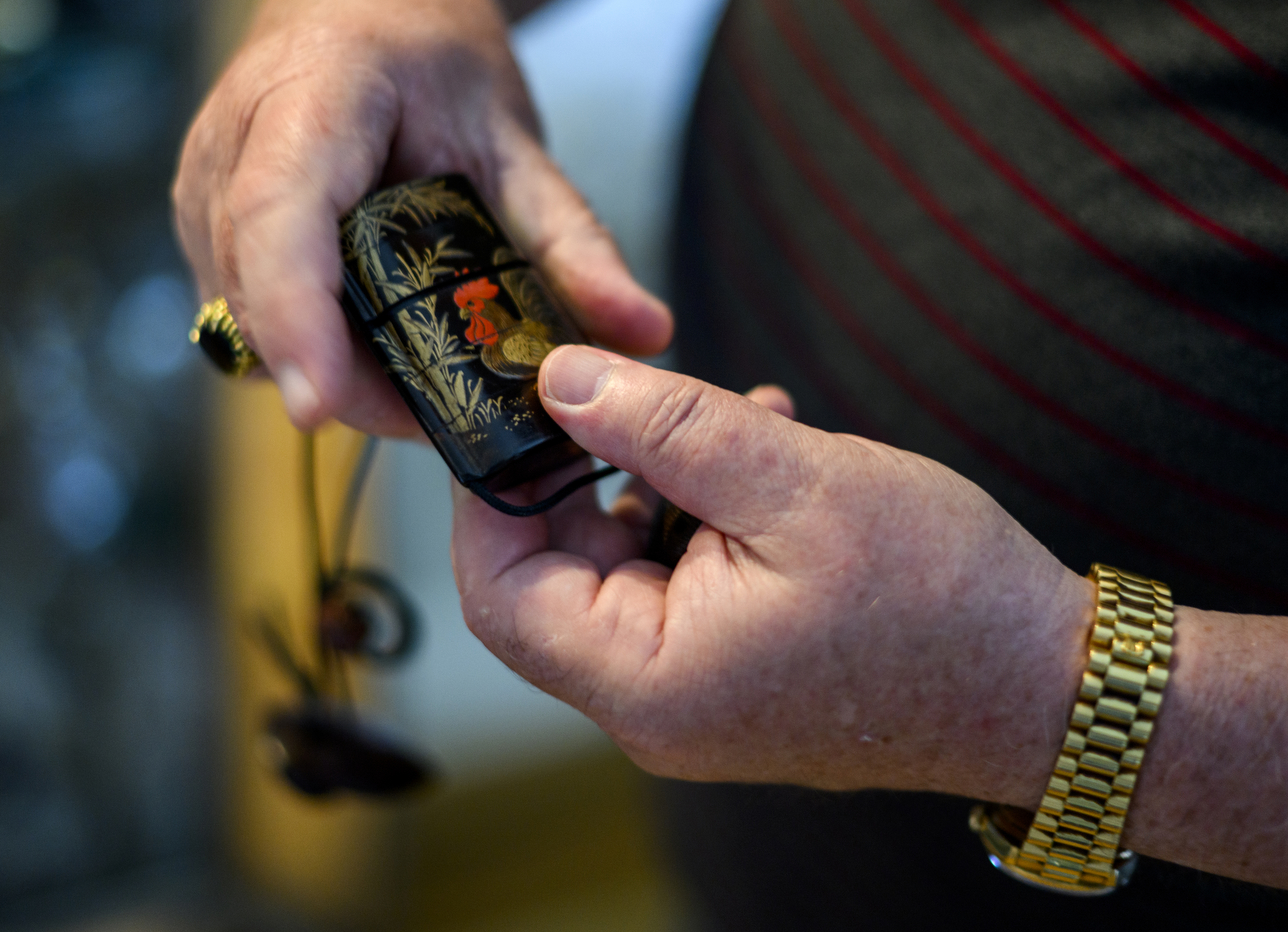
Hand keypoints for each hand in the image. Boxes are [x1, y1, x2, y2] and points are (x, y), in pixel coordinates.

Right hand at [173, 0, 670, 432]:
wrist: (364, 14)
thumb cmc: (430, 64)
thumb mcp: (514, 141)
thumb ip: (573, 241)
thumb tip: (644, 334)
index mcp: (311, 100)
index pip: (279, 217)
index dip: (296, 318)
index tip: (321, 404)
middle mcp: (230, 147)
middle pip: (261, 295)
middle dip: (346, 376)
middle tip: (444, 414)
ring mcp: (202, 191)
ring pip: (245, 321)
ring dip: (331, 369)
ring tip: (419, 373)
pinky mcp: (202, 228)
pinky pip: (244, 317)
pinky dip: (312, 346)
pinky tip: (372, 340)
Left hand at [452, 346, 1093, 804]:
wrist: (1048, 684)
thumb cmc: (941, 599)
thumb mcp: (792, 480)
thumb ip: (661, 425)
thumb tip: (558, 380)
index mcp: (649, 682)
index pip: (501, 592)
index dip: (494, 494)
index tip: (522, 406)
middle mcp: (656, 705)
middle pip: (557, 574)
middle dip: (596, 470)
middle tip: (649, 394)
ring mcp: (697, 694)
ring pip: (624, 565)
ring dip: (663, 479)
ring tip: (744, 422)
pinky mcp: (735, 672)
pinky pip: (681, 581)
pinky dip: (705, 512)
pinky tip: (769, 457)